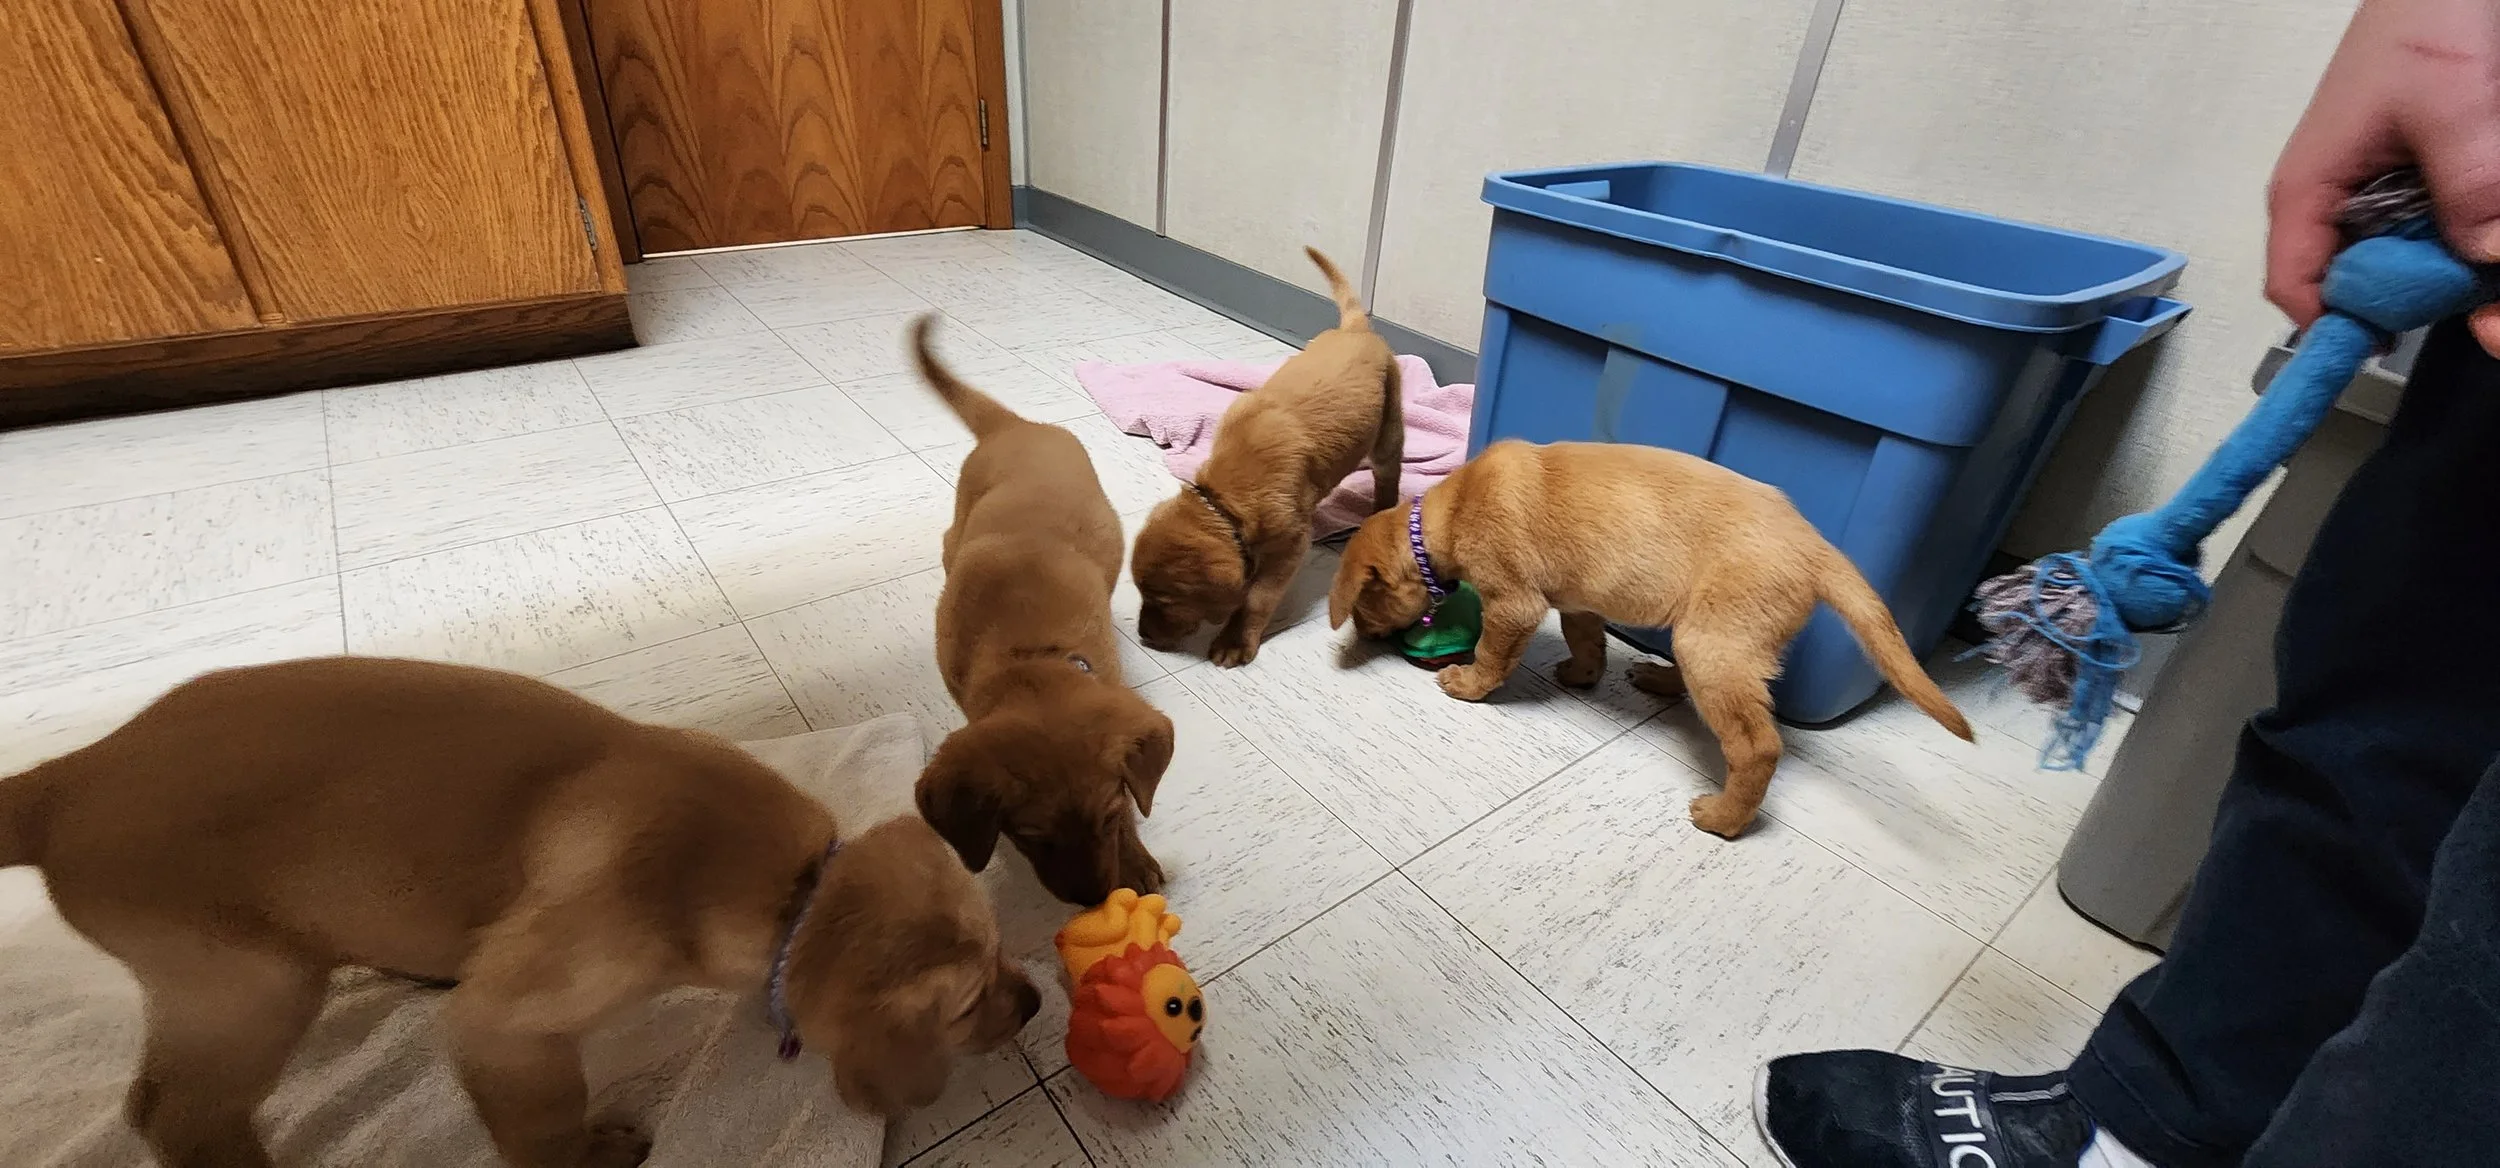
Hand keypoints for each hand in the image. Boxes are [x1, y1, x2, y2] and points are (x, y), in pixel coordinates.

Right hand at [2266, 0, 2499, 354]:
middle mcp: (2334, 200)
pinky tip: (2490, 216)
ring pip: (2408, 260)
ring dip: (2454, 264)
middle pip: (2364, 286)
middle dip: (2424, 295)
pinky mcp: (2414, 176)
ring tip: (2488, 244)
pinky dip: (2466, 233)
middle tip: (2483, 293)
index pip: (2300, 291)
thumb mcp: (2456, 107)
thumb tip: (2489, 261)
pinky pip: (2435, 228)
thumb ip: (2472, 189)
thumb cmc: (2426, 20)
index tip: (2404, 344)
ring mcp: (2376, 189)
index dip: (2342, 331)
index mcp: (2310, 189)